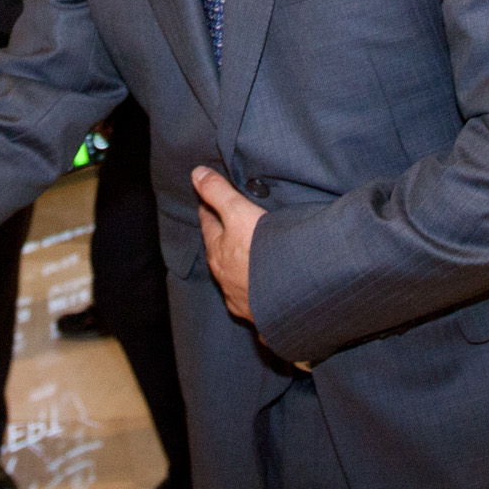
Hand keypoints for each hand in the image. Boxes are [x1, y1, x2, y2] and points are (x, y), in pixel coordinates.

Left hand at [194, 167, 263, 322]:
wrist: (292, 298)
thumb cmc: (263, 253)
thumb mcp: (240, 213)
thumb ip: (218, 192)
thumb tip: (196, 172)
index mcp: (219, 251)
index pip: (209, 224)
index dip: (209, 210)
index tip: (207, 203)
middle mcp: (225, 277)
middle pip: (219, 253)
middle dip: (221, 240)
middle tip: (226, 229)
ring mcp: (242, 298)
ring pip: (234, 278)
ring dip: (237, 268)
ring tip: (246, 260)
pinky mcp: (261, 316)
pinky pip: (254, 301)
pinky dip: (255, 294)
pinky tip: (263, 296)